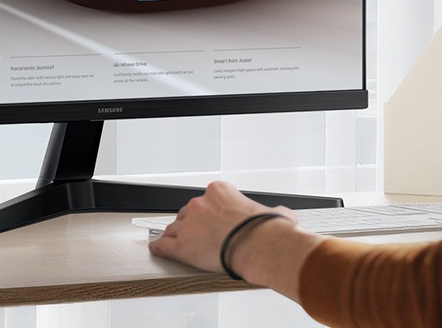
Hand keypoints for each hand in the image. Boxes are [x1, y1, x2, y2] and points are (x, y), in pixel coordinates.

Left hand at [148, 181, 296, 274]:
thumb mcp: (276, 212)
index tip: (213, 222)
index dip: (209, 213)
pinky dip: (160, 248)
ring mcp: (188, 224)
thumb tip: (283, 215)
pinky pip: (163, 246)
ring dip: (177, 237)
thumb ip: (273, 211)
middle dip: (193, 225)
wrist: (262, 247)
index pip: (205, 199)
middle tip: (202, 237)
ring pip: (173, 229)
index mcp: (219, 191)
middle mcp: (200, 204)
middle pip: (187, 213)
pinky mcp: (181, 247)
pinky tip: (158, 249)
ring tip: (180, 245)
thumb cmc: (269, 231)